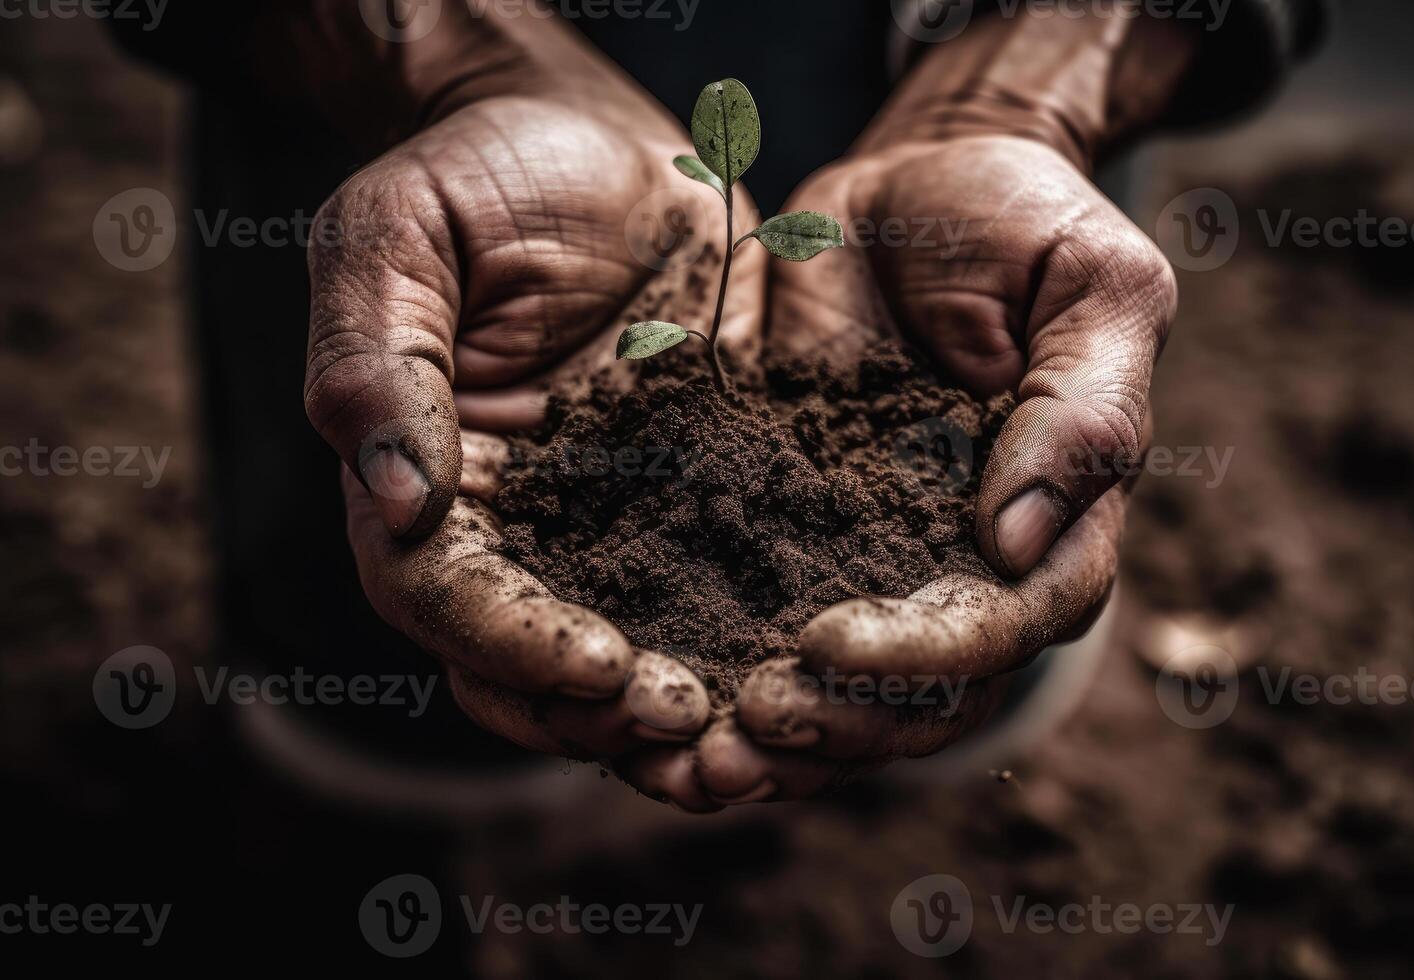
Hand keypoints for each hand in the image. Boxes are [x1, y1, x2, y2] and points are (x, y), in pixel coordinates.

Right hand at [303, 16, 764, 772]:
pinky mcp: (696, 507)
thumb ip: (379, 360)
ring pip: (618, 660)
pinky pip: (713, 599)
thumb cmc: (487, 169)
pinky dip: (747, 652)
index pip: (442, 596)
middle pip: (523, 664)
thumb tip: (400, 503)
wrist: (611, 147)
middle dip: (597, 713)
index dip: (510, 642)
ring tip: (751, 746)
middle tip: (689, 723)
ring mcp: (605, 527)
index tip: (598, 661)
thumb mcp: (400, 233)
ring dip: (673, 717)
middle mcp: (511, 526)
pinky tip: (807, 677)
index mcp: (426, 476)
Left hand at [676, 9, 1192, 803]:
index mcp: (1050, 523)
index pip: (1005, 627)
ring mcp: (872, 558)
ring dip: (768, 736)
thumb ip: (1083, 407)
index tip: (829, 642)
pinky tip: (641, 702)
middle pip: (919, 695)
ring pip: (837, 691)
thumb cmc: (1023, 220)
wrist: (915, 189)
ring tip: (687, 757)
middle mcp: (961, 565)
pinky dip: (707, 675)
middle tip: (745, 726)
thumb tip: (1017, 543)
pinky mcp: (787, 531)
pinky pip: (753, 625)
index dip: (923, 655)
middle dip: (834, 723)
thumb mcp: (1094, 285)